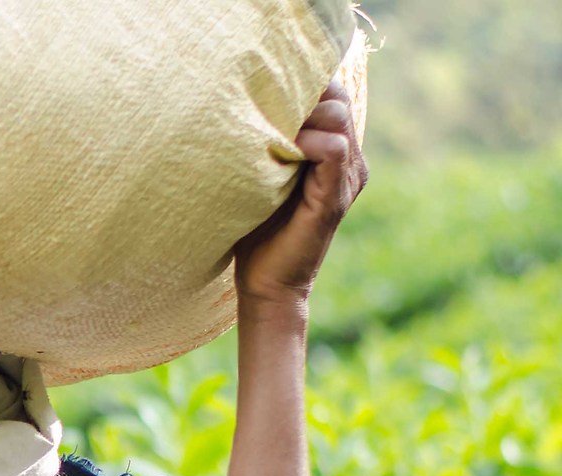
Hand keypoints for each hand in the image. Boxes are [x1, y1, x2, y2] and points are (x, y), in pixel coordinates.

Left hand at [234, 83, 366, 311]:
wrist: (264, 284)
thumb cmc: (253, 231)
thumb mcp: (257, 177)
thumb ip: (263, 144)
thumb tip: (235, 106)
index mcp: (334, 151)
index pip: (331, 95)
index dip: (304, 83)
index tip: (262, 88)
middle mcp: (349, 159)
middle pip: (337, 98)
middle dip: (302, 93)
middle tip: (259, 104)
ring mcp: (348, 178)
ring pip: (339, 118)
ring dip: (302, 114)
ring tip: (266, 125)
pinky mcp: (335, 197)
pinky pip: (334, 150)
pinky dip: (308, 142)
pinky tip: (279, 149)